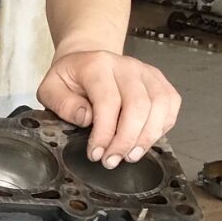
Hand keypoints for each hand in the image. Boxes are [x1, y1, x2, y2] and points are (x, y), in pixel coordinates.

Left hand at [39, 49, 182, 167]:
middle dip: (126, 140)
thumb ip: (62, 104)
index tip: (96, 153)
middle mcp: (126, 65)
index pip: (108, 101)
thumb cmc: (70, 78)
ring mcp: (146, 72)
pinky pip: (170, 104)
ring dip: (146, 137)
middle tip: (112, 160)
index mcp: (98, 65)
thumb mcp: (50, 88)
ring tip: (130, 156)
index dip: (104, 133)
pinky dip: (162, 127)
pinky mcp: (159, 81)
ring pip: (159, 106)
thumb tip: (86, 118)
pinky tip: (145, 141)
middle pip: (138, 105)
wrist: (87, 60)